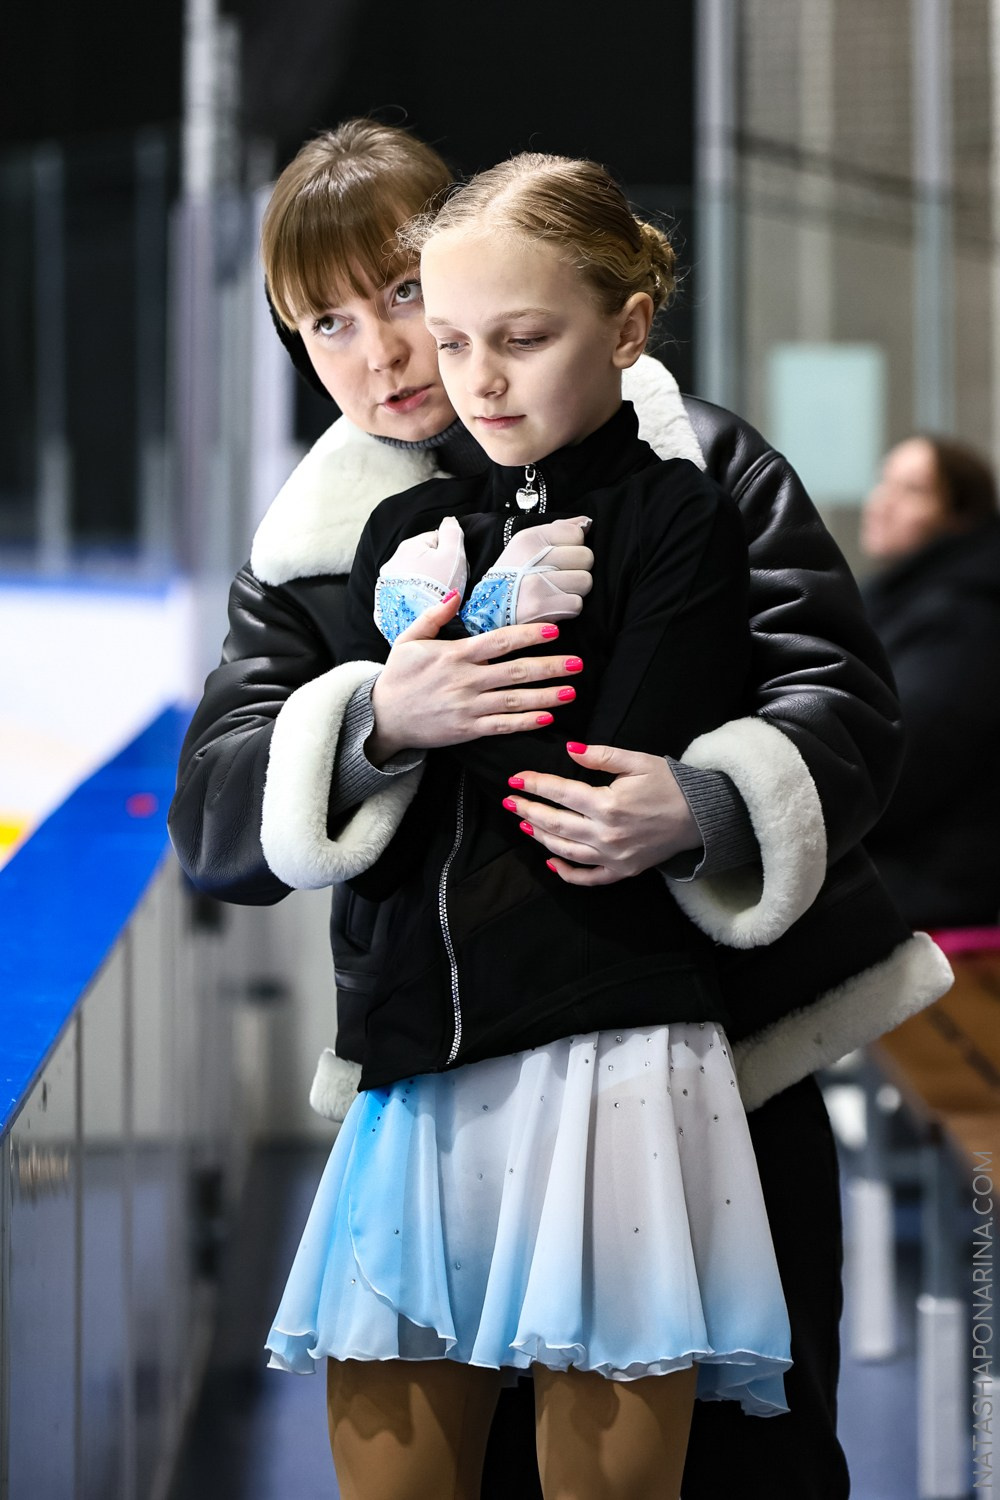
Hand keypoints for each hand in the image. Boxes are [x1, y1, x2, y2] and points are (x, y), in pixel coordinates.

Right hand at [368, 592, 582, 761]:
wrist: (382, 716)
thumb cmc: (398, 676)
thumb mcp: (409, 639)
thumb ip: (435, 616)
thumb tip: (457, 595)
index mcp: (455, 655)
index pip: (499, 642)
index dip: (528, 636)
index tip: (554, 632)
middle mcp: (465, 680)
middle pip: (515, 671)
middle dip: (549, 667)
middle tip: (577, 664)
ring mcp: (467, 707)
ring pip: (514, 700)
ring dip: (545, 696)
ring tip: (571, 691)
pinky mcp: (467, 730)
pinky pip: (502, 726)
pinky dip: (525, 722)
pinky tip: (547, 717)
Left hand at [374, 515, 468, 641]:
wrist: (421, 622)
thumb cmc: (440, 587)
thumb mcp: (454, 554)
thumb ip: (452, 531)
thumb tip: (449, 520)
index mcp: (409, 545)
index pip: (436, 540)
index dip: (450, 554)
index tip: (455, 570)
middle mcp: (393, 560)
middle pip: (423, 558)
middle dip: (436, 568)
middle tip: (447, 585)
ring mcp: (387, 581)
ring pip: (414, 575)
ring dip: (424, 582)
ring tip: (435, 596)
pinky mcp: (386, 599)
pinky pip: (405, 591)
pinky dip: (414, 595)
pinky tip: (423, 603)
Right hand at [461, 517, 593, 632]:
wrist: (490, 607)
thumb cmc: (514, 574)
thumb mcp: (527, 544)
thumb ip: (559, 529)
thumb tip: (587, 523)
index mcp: (531, 537)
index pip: (577, 534)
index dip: (573, 548)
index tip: (558, 558)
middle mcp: (533, 557)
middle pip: (586, 557)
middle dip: (578, 569)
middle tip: (559, 577)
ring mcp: (537, 583)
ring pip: (585, 581)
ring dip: (575, 590)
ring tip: (556, 591)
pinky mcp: (541, 607)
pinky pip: (576, 604)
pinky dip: (568, 608)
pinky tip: (554, 605)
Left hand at [502, 742, 700, 885]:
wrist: (702, 816)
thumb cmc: (671, 784)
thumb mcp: (638, 762)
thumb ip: (602, 756)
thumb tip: (570, 750)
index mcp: (608, 804)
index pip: (560, 793)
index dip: (535, 785)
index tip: (515, 779)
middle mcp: (606, 835)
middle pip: (555, 824)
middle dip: (529, 811)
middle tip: (510, 801)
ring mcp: (613, 857)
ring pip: (565, 851)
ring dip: (540, 838)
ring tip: (524, 824)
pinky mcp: (623, 871)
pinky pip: (589, 878)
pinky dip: (567, 873)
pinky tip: (551, 861)